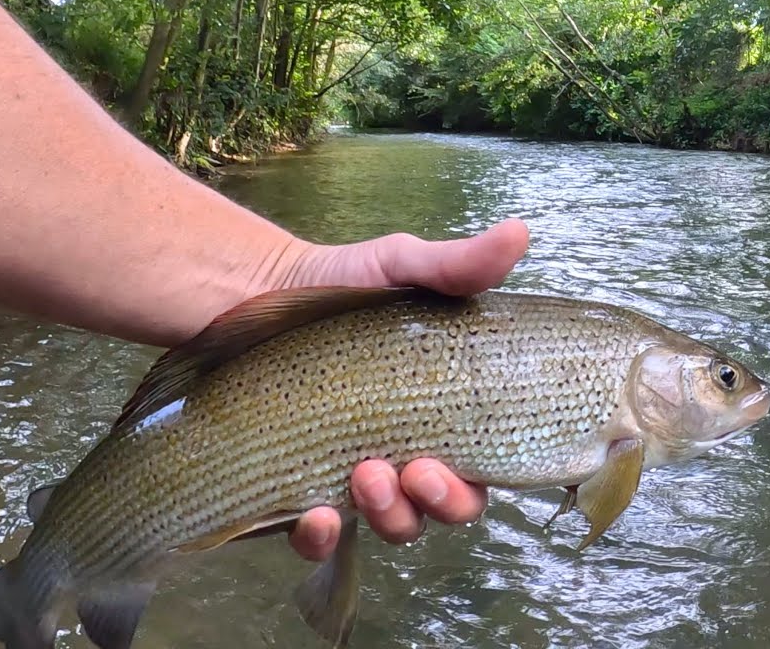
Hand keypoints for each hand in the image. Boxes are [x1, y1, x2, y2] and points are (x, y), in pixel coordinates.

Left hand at [272, 218, 529, 559]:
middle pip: (445, 509)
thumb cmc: (339, 288)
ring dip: (390, 516)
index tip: (458, 462)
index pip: (483, 469)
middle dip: (438, 502)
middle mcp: (409, 455)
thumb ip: (457, 266)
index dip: (479, 482)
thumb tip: (519, 231)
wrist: (250, 294)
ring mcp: (355, 479)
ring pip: (393, 527)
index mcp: (445, 415)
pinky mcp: (300, 493)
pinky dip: (322, 538)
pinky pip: (320, 538)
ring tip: (364, 476)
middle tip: (414, 472)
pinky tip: (316, 516)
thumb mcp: (400, 267)